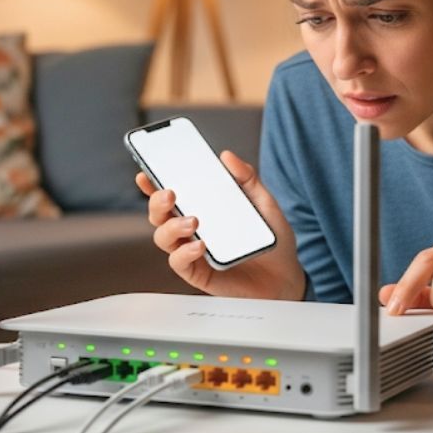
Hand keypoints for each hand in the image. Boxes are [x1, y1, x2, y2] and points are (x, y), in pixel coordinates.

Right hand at [136, 150, 306, 300]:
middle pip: (159, 215)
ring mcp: (193, 252)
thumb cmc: (270, 240)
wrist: (287, 275)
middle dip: (157, 202)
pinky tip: (200, 245)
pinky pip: (180, 263)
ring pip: (163, 238)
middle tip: (170, 194)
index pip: (170, 196)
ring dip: (171, 226)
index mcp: (202, 209)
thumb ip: (247, 179)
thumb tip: (227, 156)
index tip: (145, 173)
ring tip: (193, 221)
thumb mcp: (263, 203)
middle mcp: (191, 230)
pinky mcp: (199, 273)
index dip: (153, 185)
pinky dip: (185, 252)